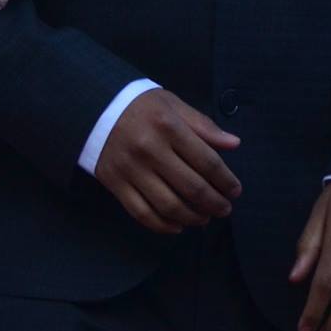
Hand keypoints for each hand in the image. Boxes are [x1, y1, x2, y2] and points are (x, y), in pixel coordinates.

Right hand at [94, 88, 241, 234]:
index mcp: (168, 126)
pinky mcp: (115, 183)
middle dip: (215, 203)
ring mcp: (131, 169)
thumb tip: (234, 144)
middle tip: (225, 209)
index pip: (207, 161)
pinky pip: (142, 213)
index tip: (235, 191)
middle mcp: (150, 149)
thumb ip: (203, 125)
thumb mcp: (173, 104)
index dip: (226, 180)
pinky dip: (163, 226)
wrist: (95, 106)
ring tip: (205, 218)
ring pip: (169, 206)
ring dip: (193, 218)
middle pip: (191, 187)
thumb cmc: (141, 106)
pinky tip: (178, 226)